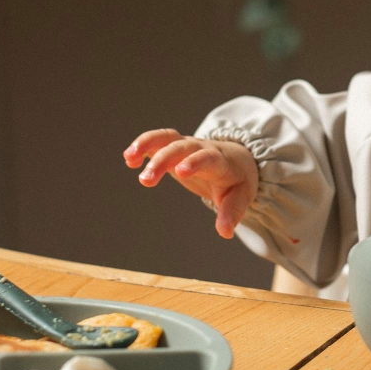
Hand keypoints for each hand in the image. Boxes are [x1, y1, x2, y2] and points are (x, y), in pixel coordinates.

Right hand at [124, 129, 258, 238]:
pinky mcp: (174, 146)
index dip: (195, 162)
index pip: (208, 157)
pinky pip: (157, 140)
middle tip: (145, 181)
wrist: (236, 160)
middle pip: (181, 148)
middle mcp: (201, 148)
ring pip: (166, 137)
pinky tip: (129, 159)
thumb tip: (225, 232)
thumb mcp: (241, 196)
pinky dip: (143, 145)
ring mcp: (186, 145)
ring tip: (128, 158)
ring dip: (146, 143)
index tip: (180, 172)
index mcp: (220, 161)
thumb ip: (232, 212)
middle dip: (162, 161)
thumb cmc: (237, 180)